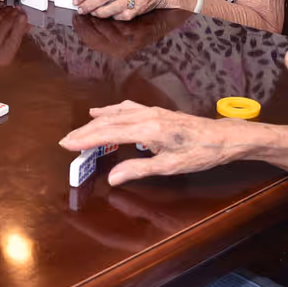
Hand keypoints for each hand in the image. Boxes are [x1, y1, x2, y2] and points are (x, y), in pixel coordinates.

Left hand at [0, 3, 29, 65]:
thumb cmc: (9, 34)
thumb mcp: (19, 34)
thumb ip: (22, 29)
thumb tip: (26, 21)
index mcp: (4, 58)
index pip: (11, 44)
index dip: (17, 29)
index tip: (23, 16)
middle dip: (7, 20)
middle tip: (16, 10)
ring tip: (9, 7)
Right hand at [60, 101, 244, 184]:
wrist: (221, 138)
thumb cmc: (198, 153)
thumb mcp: (168, 166)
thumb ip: (137, 169)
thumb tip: (111, 178)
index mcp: (147, 130)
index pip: (109, 134)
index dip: (86, 139)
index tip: (67, 144)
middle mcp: (145, 117)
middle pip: (108, 122)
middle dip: (85, 131)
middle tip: (66, 140)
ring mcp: (151, 112)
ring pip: (116, 114)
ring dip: (96, 121)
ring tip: (80, 128)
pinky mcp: (156, 112)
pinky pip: (126, 109)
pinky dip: (111, 111)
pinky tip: (104, 112)